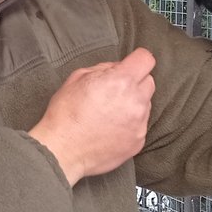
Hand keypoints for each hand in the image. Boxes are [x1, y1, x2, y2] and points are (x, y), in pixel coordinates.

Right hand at [29, 49, 155, 185]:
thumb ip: (103, 68)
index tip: (130, 65)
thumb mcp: (77, 78)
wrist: (62, 151)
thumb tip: (117, 68)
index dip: (136, 60)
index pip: (146, 59)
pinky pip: (140, 125)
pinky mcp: (138, 141)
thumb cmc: (65, 115)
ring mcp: (139, 124)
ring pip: (145, 104)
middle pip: (149, 82)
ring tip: (109, 113)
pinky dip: (130, 124)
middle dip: (135, 82)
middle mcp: (136, 101)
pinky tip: (110, 128)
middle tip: (114, 91)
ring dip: (133, 104)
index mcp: (121, 81)